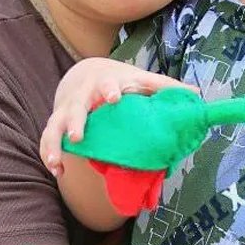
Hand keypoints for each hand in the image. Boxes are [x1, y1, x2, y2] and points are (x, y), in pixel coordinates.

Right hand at [39, 58, 195, 176]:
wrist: (87, 72)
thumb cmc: (122, 81)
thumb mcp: (143, 81)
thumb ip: (166, 88)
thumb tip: (197, 95)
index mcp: (105, 83)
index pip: (107, 85)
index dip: (110, 90)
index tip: (115, 98)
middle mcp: (83, 95)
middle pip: (76, 107)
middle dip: (76, 120)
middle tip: (79, 135)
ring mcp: (66, 110)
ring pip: (54, 126)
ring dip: (54, 144)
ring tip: (56, 163)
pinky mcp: (56, 123)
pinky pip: (48, 139)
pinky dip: (48, 154)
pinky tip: (57, 171)